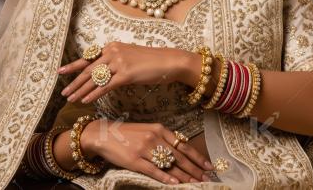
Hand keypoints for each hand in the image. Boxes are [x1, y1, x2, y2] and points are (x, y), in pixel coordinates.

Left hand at [58, 42, 192, 103]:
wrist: (169, 61)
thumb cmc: (151, 61)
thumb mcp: (129, 56)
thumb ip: (115, 61)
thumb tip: (103, 72)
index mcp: (112, 47)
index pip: (88, 58)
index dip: (74, 65)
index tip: (61, 71)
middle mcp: (112, 52)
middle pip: (88, 70)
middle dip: (74, 82)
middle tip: (63, 92)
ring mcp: (119, 62)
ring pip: (95, 79)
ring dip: (81, 91)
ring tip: (71, 99)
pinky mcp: (126, 74)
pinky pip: (105, 86)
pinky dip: (94, 94)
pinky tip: (86, 101)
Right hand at [81, 119, 213, 183]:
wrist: (103, 134)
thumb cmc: (127, 134)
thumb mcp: (148, 130)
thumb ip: (163, 139)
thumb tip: (181, 150)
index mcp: (159, 129)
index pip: (183, 145)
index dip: (197, 157)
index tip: (208, 166)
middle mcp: (154, 137)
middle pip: (179, 156)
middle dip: (194, 169)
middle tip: (206, 178)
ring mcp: (144, 149)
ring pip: (169, 165)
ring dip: (183, 176)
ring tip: (194, 183)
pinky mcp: (135, 160)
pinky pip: (153, 171)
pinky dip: (165, 178)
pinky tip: (175, 184)